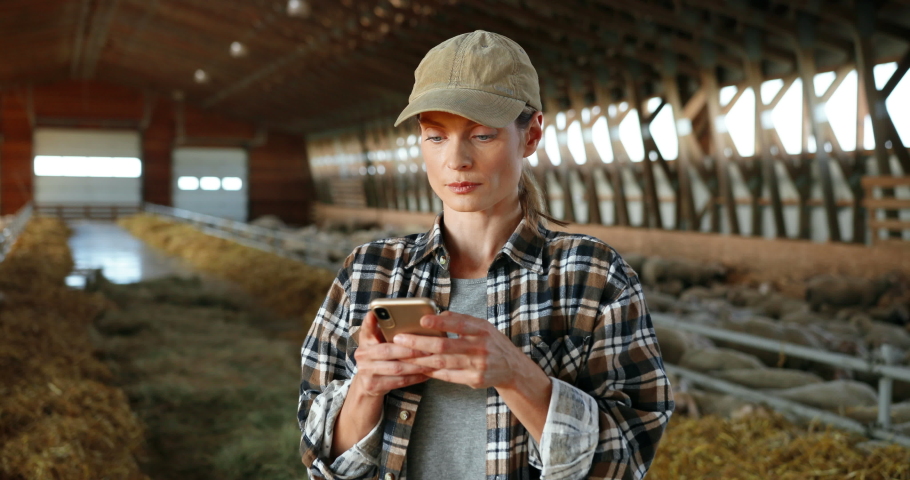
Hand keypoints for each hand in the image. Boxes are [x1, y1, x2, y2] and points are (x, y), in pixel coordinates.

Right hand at [351, 311, 432, 396]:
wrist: (368, 383)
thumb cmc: (380, 357)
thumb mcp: (379, 341)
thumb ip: (385, 329)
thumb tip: (401, 315)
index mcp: (365, 340)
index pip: (367, 329)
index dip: (370, 323)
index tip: (374, 314)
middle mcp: (362, 355)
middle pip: (388, 351)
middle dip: (410, 350)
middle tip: (428, 349)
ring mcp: (366, 371)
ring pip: (396, 368)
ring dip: (416, 365)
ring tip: (431, 362)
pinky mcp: (373, 385)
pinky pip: (399, 381)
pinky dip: (415, 378)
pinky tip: (426, 373)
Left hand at [394, 311, 531, 389]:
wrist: (513, 368)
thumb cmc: (492, 343)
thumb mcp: (483, 326)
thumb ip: (462, 320)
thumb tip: (439, 314)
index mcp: (482, 329)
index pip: (459, 323)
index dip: (440, 321)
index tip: (422, 319)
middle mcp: (480, 347)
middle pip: (444, 345)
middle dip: (419, 342)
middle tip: (400, 339)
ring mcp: (478, 365)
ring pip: (442, 362)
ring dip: (419, 359)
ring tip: (402, 355)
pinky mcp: (474, 380)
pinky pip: (448, 376)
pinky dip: (431, 371)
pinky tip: (418, 367)